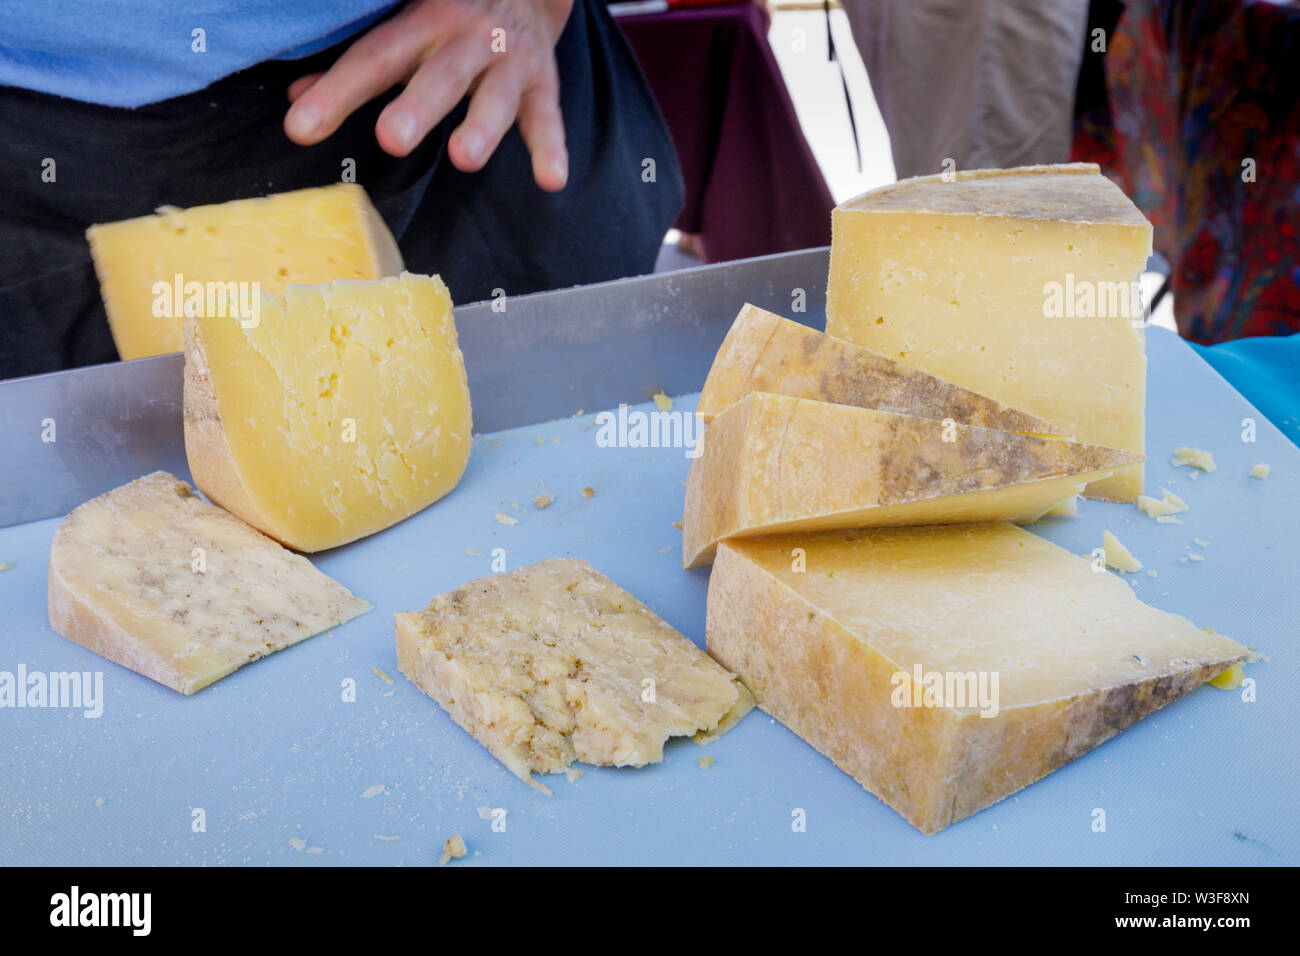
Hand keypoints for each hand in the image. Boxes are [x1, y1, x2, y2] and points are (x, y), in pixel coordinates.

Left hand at [284, 0, 572, 191]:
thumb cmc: (448, 16)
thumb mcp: (403, 28)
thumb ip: (354, 67)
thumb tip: (297, 98)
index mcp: (420, 21)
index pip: (372, 59)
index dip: (337, 93)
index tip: (301, 128)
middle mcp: (465, 37)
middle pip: (438, 75)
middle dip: (418, 107)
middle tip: (393, 138)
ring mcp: (507, 61)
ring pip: (495, 96)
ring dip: (482, 126)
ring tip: (465, 158)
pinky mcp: (544, 83)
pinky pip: (547, 119)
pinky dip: (551, 149)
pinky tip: (551, 179)